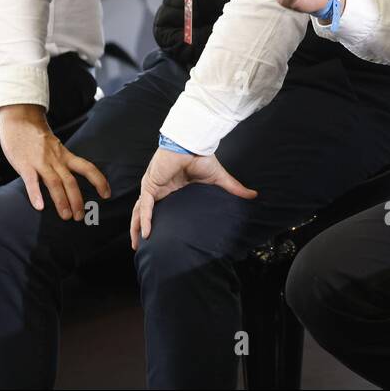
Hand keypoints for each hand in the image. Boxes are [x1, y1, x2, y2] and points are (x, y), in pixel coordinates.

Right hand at [0, 104, 110, 219]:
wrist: (20, 119)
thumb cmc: (36, 136)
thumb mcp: (55, 147)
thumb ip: (60, 161)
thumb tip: (67, 178)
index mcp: (65, 155)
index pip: (87, 168)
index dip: (99, 181)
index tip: (107, 194)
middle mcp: (56, 159)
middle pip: (71, 181)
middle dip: (77, 200)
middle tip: (80, 217)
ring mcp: (40, 162)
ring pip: (55, 183)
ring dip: (62, 201)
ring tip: (67, 216)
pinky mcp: (24, 164)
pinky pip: (31, 181)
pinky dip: (36, 194)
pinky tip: (39, 207)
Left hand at [130, 148, 257, 247]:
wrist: (193, 144)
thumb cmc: (202, 156)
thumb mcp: (217, 178)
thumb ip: (232, 188)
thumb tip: (253, 195)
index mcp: (170, 188)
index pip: (156, 207)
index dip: (153, 221)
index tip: (154, 236)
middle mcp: (158, 188)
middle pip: (143, 212)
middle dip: (138, 228)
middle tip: (139, 246)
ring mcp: (153, 187)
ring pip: (139, 211)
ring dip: (136, 227)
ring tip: (137, 244)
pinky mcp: (152, 184)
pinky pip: (145, 205)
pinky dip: (145, 219)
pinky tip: (145, 233)